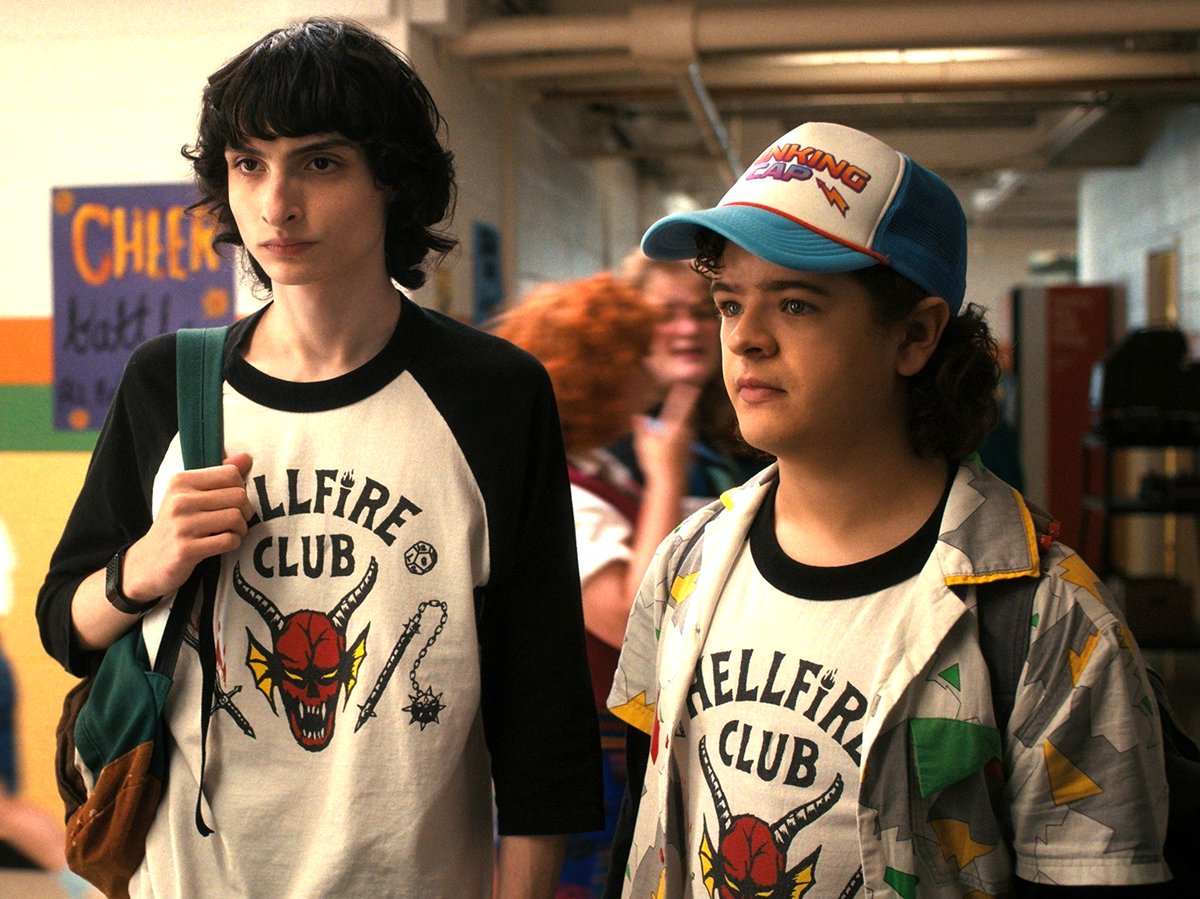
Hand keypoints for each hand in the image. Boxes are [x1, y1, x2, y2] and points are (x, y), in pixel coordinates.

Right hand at [122, 452, 253, 601]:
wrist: (147, 562)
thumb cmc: (176, 525)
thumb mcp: (189, 495)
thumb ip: (218, 475)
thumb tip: (247, 457)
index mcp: (181, 481)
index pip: (230, 473)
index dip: (240, 488)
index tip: (232, 501)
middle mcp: (180, 500)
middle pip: (238, 496)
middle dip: (245, 510)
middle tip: (236, 520)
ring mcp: (182, 525)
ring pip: (236, 518)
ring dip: (241, 528)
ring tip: (232, 532)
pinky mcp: (186, 549)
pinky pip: (229, 540)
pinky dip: (234, 543)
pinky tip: (224, 544)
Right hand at [632, 381, 700, 487]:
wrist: (670, 483)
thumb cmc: (655, 463)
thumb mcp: (643, 445)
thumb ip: (641, 429)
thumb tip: (636, 416)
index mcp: (672, 429)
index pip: (677, 408)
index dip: (680, 395)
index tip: (685, 386)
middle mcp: (683, 434)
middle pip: (687, 413)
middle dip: (689, 401)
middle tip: (693, 390)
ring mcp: (688, 442)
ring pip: (689, 423)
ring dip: (689, 413)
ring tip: (691, 404)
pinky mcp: (689, 450)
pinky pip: (688, 433)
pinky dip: (686, 426)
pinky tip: (686, 426)